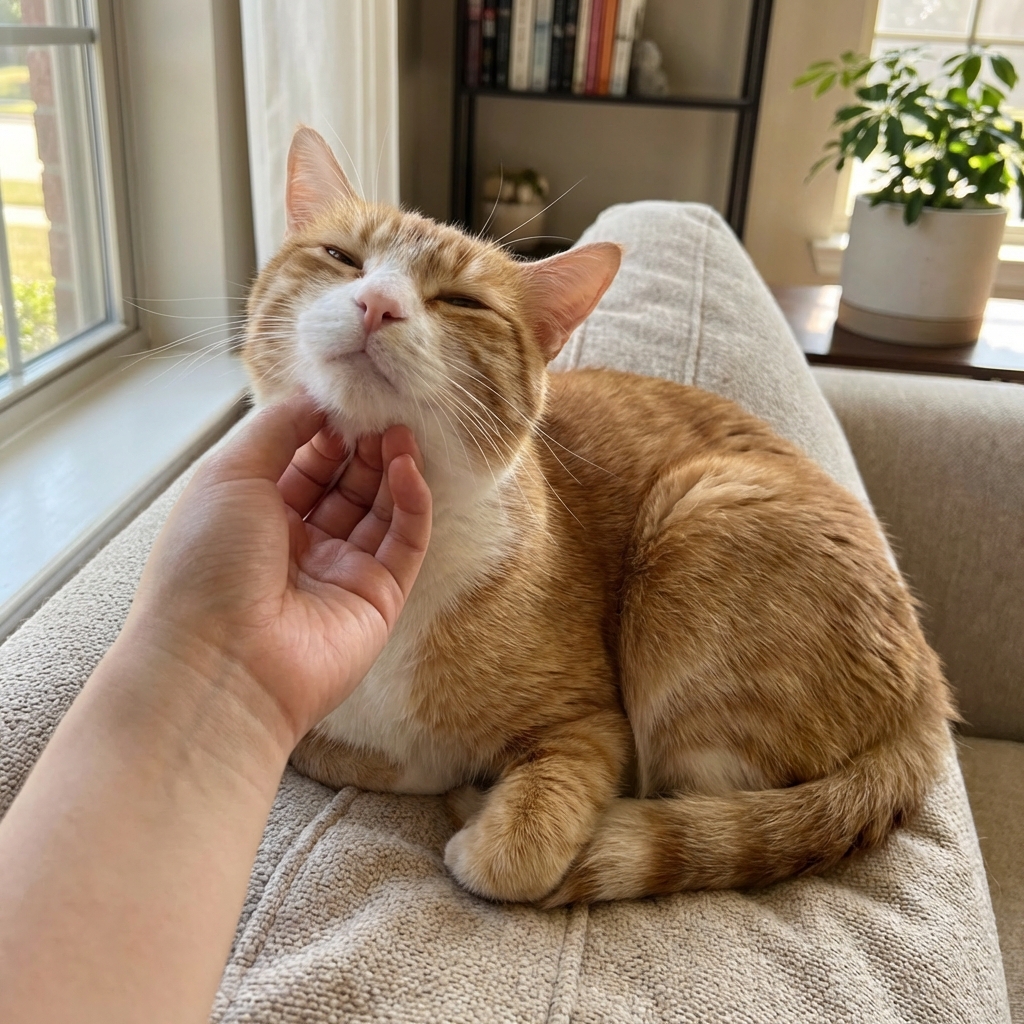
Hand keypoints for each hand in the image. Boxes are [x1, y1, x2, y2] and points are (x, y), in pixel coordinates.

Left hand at [118, 392, 430, 756]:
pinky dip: (412, 503)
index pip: (303, 460)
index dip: (326, 427)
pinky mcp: (378, 598)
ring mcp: (340, 572)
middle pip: (345, 481)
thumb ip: (276, 427)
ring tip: (401, 431)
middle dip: (363, 443)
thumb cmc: (205, 565)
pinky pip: (405, 543)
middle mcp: (298, 544)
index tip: (348, 398)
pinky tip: (406, 469)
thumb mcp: (227, 473)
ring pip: (380, 508)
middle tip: (382, 411)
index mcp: (254, 515)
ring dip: (392, 466)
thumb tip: (317, 398)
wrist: (219, 664)